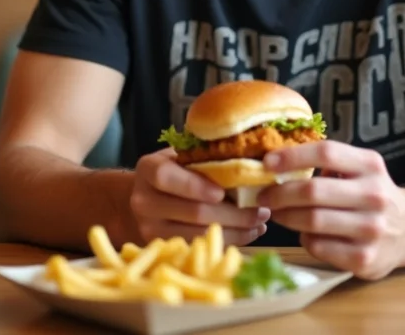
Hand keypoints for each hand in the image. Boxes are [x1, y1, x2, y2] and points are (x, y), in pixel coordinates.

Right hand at [129, 148, 269, 245]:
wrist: (147, 197)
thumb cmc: (175, 170)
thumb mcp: (182, 156)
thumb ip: (205, 157)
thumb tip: (249, 158)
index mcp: (148, 169)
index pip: (166, 177)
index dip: (195, 185)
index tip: (223, 192)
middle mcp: (143, 200)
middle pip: (192, 211)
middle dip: (233, 213)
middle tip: (262, 209)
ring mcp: (150, 228)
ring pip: (199, 233)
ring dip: (236, 230)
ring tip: (260, 221)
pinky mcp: (163, 247)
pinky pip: (201, 246)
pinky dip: (229, 240)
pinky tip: (248, 232)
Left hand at [258, 141, 404, 279]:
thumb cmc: (373, 194)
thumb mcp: (362, 168)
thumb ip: (329, 163)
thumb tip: (277, 162)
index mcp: (370, 166)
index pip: (327, 153)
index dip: (293, 156)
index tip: (267, 162)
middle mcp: (375, 195)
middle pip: (313, 191)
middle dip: (279, 193)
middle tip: (263, 195)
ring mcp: (372, 229)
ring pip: (312, 222)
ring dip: (286, 217)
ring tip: (277, 213)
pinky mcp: (365, 259)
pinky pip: (319, 247)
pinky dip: (305, 239)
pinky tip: (306, 233)